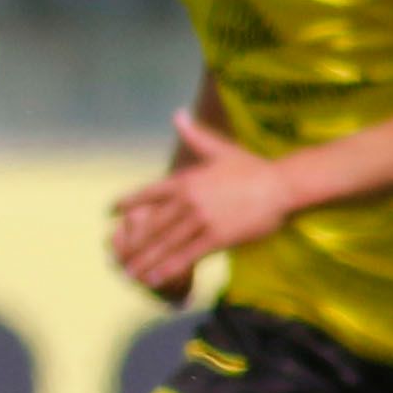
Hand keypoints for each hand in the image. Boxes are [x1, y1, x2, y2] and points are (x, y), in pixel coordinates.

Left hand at [107, 107, 298, 296]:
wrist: (282, 185)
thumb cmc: (252, 168)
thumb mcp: (220, 149)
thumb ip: (195, 136)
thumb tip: (178, 113)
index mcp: (186, 180)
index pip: (149, 193)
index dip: (128, 203)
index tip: (110, 212)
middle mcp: (189, 200)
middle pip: (152, 225)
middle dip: (133, 243)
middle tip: (113, 257)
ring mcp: (202, 219)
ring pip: (166, 243)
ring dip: (145, 260)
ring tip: (128, 274)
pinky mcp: (218, 236)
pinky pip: (188, 255)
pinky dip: (169, 268)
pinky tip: (155, 279)